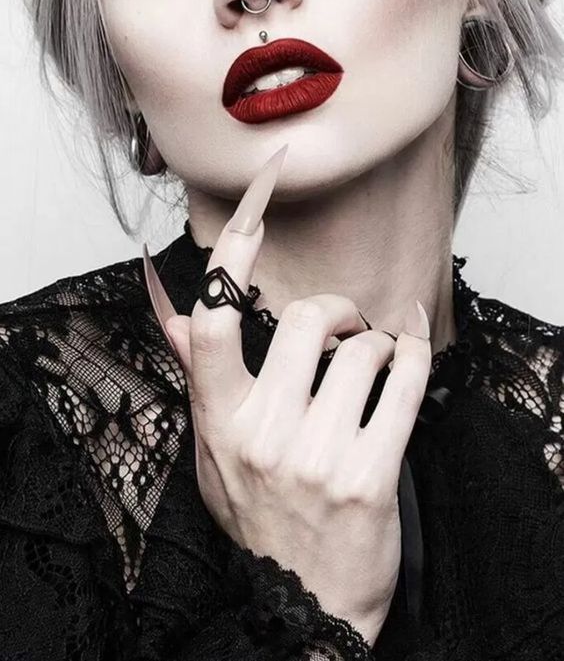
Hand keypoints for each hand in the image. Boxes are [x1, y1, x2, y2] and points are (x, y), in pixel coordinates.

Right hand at [143, 145, 431, 645]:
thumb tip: (175, 313)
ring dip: (377, 345)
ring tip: (373, 367)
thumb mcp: (214, 453)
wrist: (307, 609)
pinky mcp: (371, 475)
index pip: (215, 318)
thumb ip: (199, 378)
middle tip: (346, 325)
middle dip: (338, 308)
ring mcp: (318, 457)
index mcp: (220, 419)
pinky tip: (413, 348)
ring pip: (366, 349)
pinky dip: (417, 353)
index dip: (235, 248)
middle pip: (310, 317)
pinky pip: (407, 383)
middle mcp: (264, 434)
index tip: (261, 193)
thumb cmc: (261, 521)